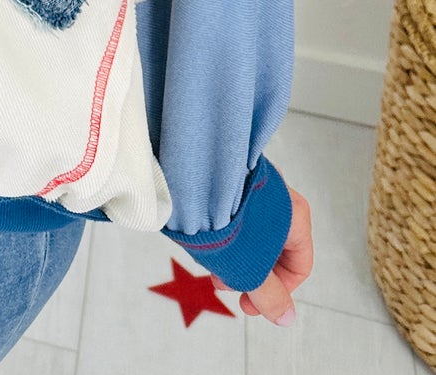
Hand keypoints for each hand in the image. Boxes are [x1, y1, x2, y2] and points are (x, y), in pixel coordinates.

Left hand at [217, 185, 312, 324]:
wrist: (192, 174)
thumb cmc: (228, 219)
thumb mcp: (252, 270)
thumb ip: (270, 297)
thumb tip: (286, 318)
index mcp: (295, 215)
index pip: (299, 266)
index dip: (278, 293)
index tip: (252, 304)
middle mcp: (279, 198)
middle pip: (274, 251)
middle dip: (249, 275)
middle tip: (224, 285)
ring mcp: (255, 186)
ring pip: (253, 236)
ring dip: (234, 257)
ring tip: (211, 266)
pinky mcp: (231, 180)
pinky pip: (236, 217)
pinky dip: (226, 236)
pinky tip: (205, 244)